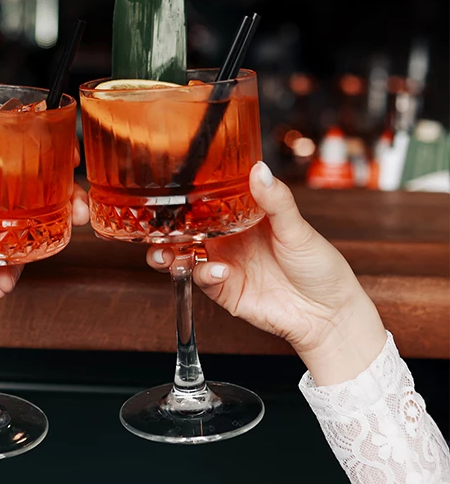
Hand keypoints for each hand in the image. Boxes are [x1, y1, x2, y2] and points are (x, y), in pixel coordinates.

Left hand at [0, 154, 89, 294]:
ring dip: (47, 239)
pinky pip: (6, 260)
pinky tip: (3, 285)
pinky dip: (10, 273)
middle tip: (79, 211)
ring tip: (41, 256)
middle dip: (67, 196)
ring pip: (31, 224)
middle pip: (39, 185)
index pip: (18, 143)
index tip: (70, 155)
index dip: (51, 146)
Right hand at [146, 162, 386, 384]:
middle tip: (154, 226)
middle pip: (185, 229)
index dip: (185, 196)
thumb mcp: (298, 228)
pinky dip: (203, 274)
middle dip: (164, 228)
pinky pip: (203, 280)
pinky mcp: (226, 291)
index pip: (205, 201)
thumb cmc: (320, 266)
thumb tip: (259, 169)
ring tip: (167, 253)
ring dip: (170, 253)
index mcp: (241, 217)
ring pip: (184, 256)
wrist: (330, 314)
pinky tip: (218, 270)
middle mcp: (228, 239)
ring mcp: (224, 265)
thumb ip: (275, 201)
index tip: (168, 188)